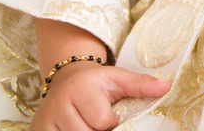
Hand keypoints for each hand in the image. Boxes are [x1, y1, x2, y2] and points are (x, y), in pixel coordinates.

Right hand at [29, 60, 171, 130]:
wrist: (67, 79)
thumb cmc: (97, 83)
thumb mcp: (119, 79)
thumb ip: (141, 84)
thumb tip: (166, 87)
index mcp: (82, 88)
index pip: (103, 121)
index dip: (111, 122)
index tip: (110, 113)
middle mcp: (60, 103)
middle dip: (96, 130)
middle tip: (96, 120)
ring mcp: (46, 119)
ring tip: (86, 123)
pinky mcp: (37, 130)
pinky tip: (75, 128)